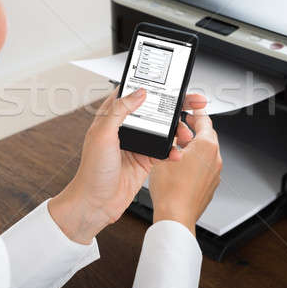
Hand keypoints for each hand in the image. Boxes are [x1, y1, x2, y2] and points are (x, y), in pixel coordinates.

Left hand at [48, 86, 206, 243]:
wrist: (96, 204)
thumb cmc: (91, 171)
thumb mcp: (102, 134)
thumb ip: (120, 110)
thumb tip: (139, 93)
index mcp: (112, 116)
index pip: (135, 93)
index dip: (154, 86)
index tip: (173, 84)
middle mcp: (126, 127)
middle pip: (156, 109)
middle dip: (177, 105)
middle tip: (195, 102)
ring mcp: (138, 143)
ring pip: (165, 129)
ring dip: (178, 130)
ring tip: (186, 134)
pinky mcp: (146, 159)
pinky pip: (165, 150)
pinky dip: (174, 151)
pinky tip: (178, 153)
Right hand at [148, 108, 221, 235]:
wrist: (175, 216)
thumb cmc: (170, 190)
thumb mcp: (163, 155)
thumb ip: (170, 140)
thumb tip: (171, 134)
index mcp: (206, 146)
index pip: (204, 120)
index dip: (196, 112)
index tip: (192, 109)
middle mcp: (215, 158)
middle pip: (208, 135)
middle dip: (195, 129)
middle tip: (183, 127)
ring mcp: (215, 173)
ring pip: (207, 152)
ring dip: (195, 147)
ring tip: (178, 148)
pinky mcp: (211, 185)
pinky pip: (205, 167)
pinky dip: (197, 163)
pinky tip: (182, 167)